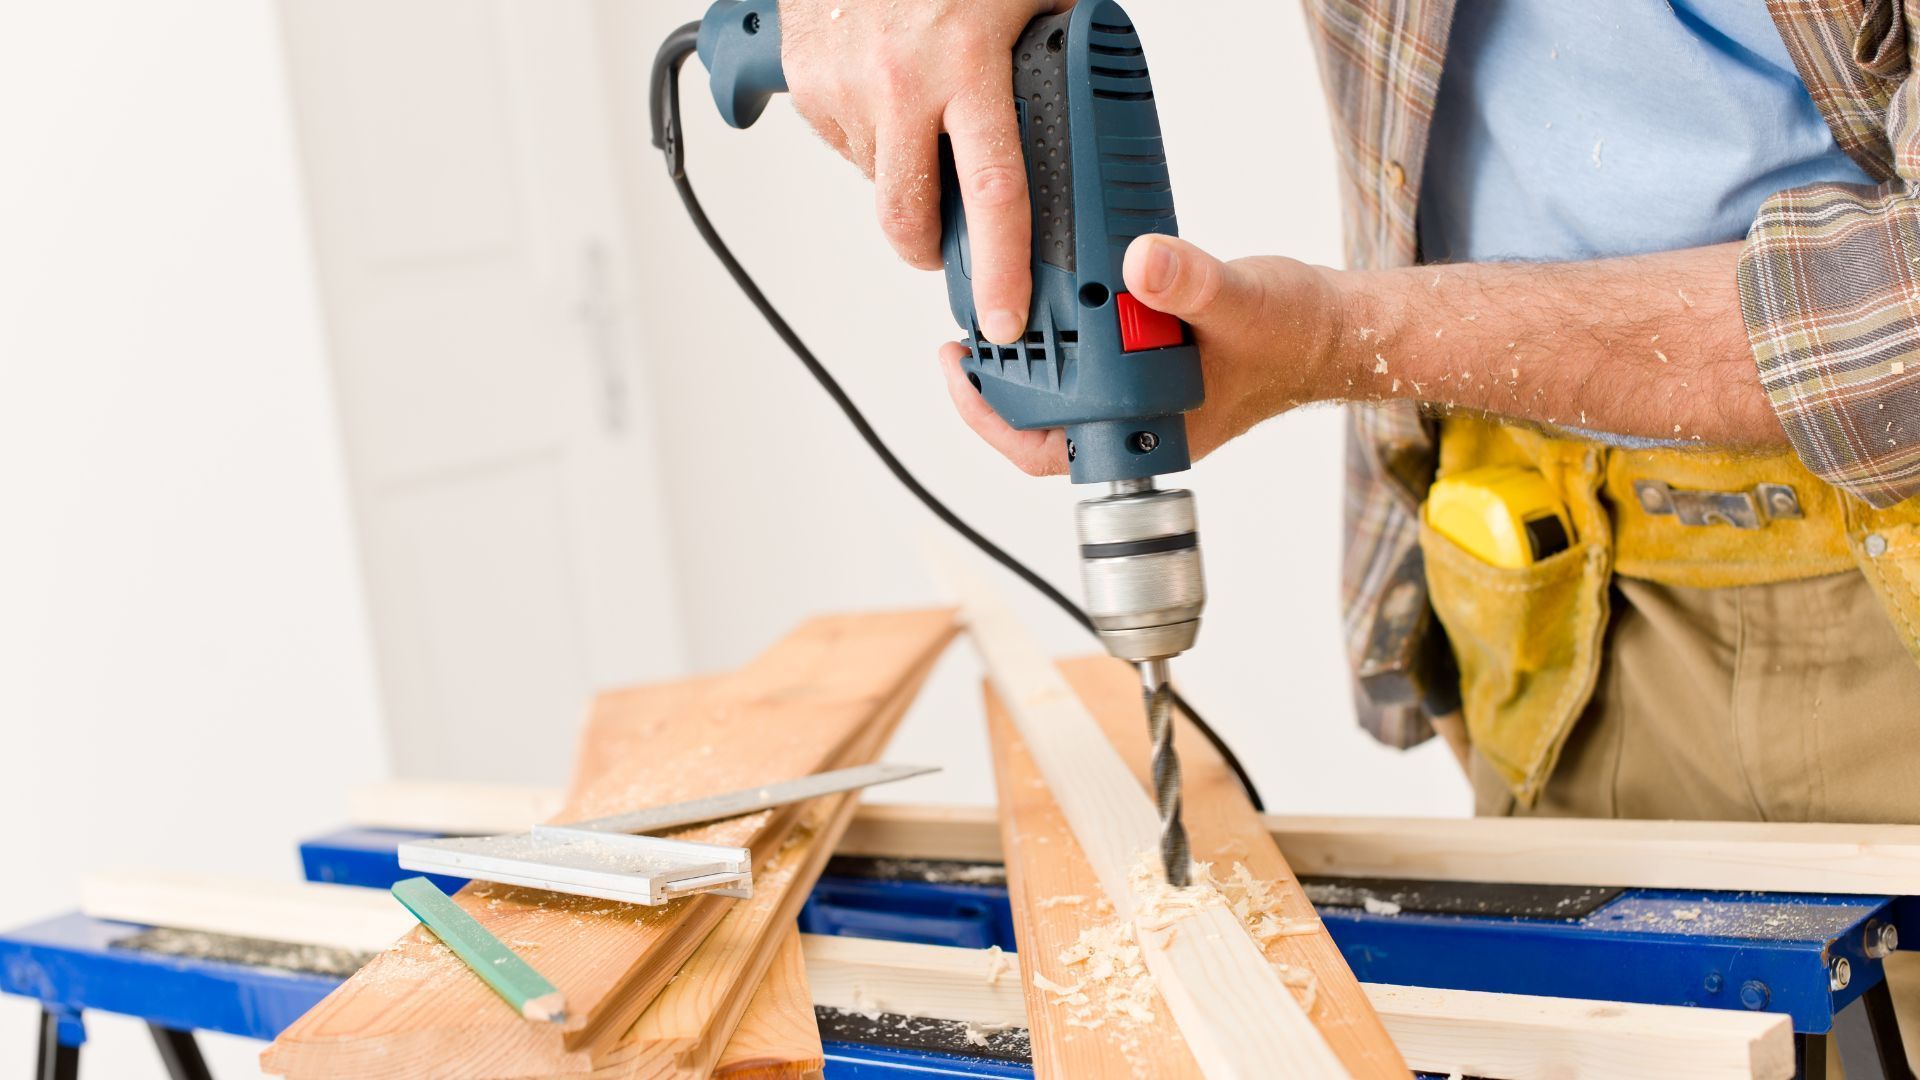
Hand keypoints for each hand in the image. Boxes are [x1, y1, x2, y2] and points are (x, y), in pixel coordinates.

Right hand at [780, 0, 1059, 342]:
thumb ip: (1062, 43)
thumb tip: (1098, 90)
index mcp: (966, 65)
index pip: (992, 193)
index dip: (1003, 269)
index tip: (1008, 319)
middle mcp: (898, 82)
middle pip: (908, 217)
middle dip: (928, 250)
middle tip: (947, 247)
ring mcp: (843, 85)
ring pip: (876, 174)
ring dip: (902, 167)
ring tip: (922, 112)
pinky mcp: (804, 78)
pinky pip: (839, 137)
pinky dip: (865, 129)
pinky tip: (883, 86)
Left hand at [939, 234, 1340, 474]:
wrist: (1331, 328)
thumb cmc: (1295, 331)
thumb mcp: (1243, 301)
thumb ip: (1191, 284)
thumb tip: (1141, 264)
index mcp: (1151, 432)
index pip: (1049, 451)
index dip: (992, 418)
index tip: (959, 368)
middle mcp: (1137, 422)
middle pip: (1040, 422)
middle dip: (994, 382)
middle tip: (955, 337)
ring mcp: (1139, 396)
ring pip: (1060, 390)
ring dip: (1024, 355)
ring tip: (986, 313)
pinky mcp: (1145, 364)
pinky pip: (1088, 358)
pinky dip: (1062, 330)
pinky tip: (1043, 294)